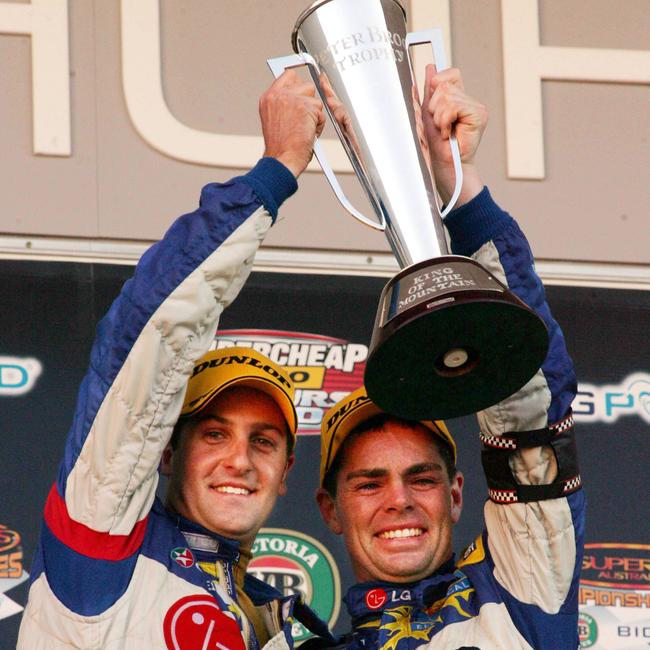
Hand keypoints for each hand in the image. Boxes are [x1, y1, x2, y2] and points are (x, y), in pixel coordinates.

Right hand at [259, 70, 325, 177]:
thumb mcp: (274, 120)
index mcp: (269, 97)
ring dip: (314, 115)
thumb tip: (298, 96)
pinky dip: (318, 125)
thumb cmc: (280, 147)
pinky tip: (308, 134)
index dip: (299, 85)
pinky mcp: (305, 107)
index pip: (289, 76)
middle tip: (301, 120)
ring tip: (303, 129)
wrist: (281, 160)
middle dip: (309, 101)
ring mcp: (291, 99)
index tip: (302, 94)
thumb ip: (283, 104)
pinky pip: (321, 112)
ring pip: (315, 99)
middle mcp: (278, 95)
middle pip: (306, 85)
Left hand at [422, 65, 486, 205]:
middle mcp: (469, 100)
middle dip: (433, 107)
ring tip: (444, 131)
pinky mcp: (479, 114)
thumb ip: (429, 91)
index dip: (437, 84)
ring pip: (446, 96)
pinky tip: (450, 133)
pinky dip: (445, 121)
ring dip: (438, 117)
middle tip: (440, 125)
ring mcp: (476, 107)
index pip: (449, 74)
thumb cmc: (436, 145)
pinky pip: (453, 106)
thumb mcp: (428, 114)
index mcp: (458, 98)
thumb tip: (430, 67)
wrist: (444, 166)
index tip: (433, 104)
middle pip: (443, 84)